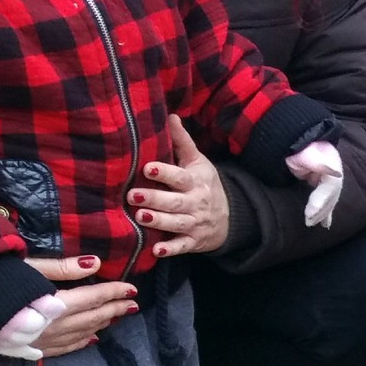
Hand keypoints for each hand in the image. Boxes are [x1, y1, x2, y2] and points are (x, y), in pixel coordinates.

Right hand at [19, 255, 137, 356]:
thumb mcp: (29, 266)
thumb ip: (62, 267)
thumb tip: (94, 263)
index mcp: (56, 304)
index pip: (93, 297)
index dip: (114, 292)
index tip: (132, 290)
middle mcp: (55, 325)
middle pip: (92, 317)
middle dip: (114, 310)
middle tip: (132, 305)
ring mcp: (46, 340)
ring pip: (83, 333)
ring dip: (101, 324)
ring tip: (115, 317)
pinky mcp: (35, 349)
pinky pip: (66, 347)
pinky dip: (83, 341)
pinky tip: (93, 339)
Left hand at [132, 116, 230, 256]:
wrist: (231, 217)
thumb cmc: (204, 184)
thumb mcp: (198, 162)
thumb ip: (182, 142)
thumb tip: (169, 115)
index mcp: (195, 181)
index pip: (180, 176)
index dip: (165, 173)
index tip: (148, 168)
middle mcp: (196, 203)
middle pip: (176, 201)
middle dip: (156, 199)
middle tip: (134, 195)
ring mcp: (195, 224)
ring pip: (177, 223)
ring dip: (159, 222)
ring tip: (140, 217)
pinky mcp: (193, 242)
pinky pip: (182, 247)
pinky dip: (171, 250)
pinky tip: (156, 251)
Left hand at [285, 139, 343, 227]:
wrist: (296, 137)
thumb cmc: (298, 145)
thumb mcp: (305, 151)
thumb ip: (318, 161)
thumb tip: (336, 173)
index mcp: (332, 164)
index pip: (331, 187)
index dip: (321, 201)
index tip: (309, 213)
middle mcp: (334, 173)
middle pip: (332, 196)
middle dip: (321, 211)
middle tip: (309, 221)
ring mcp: (329, 178)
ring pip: (330, 199)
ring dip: (323, 213)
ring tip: (314, 224)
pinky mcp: (322, 183)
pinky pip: (326, 199)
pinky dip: (326, 212)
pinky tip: (325, 224)